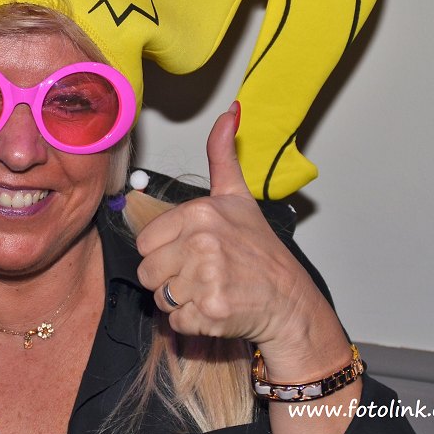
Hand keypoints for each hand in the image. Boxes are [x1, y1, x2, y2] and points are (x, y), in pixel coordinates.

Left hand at [135, 102, 323, 349]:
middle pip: (147, 272)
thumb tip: (229, 112)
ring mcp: (207, 279)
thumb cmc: (259, 250)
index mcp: (200, 213)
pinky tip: (215, 309)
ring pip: (159, 297)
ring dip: (179, 300)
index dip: (164, 251)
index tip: (190, 252)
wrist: (289, 299)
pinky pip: (175, 321)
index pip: (145, 242)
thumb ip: (222, 155)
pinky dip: (191, 322)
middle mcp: (202, 243)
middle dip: (168, 278)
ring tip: (209, 290)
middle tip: (201, 275)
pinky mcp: (211, 311)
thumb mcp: (238, 197)